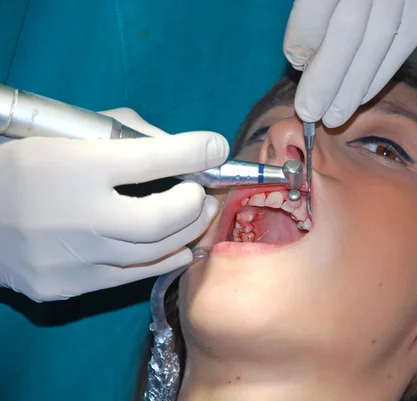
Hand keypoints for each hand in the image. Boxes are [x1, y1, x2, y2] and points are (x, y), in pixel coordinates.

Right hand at [0, 108, 228, 300]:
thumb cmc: (27, 165)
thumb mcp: (69, 134)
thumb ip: (129, 136)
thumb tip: (186, 151)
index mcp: (74, 166)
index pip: (152, 159)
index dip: (194, 153)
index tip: (216, 149)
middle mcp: (77, 216)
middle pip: (161, 218)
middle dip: (195, 205)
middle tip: (205, 195)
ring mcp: (72, 257)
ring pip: (153, 252)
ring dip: (186, 232)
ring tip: (197, 217)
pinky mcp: (66, 286)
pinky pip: (132, 276)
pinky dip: (164, 260)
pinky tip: (181, 248)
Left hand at [284, 0, 416, 126]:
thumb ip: (312, 3)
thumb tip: (300, 54)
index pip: (318, 3)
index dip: (303, 38)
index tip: (294, 60)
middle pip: (349, 30)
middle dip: (328, 78)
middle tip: (310, 112)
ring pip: (380, 40)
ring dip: (355, 85)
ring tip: (334, 116)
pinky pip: (406, 39)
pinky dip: (383, 71)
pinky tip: (363, 94)